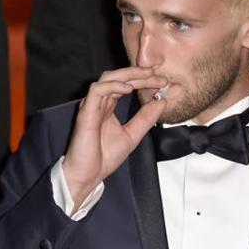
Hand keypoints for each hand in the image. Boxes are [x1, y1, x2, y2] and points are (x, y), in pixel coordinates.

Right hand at [62, 67, 166, 211]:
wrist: (88, 175)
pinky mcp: (86, 112)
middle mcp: (100, 102)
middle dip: (139, 73)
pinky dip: (113, 86)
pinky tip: (128, 88)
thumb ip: (146, 118)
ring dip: (129, 75)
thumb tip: (162, 101)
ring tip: (147, 76)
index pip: (127, 84)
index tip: (162, 82)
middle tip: (158, 75)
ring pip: (108, 78)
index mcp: (109, 106)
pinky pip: (97, 91)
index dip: (144, 80)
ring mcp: (92, 105)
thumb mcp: (132, 135)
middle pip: (119, 77)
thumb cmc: (103, 157)